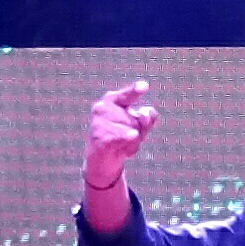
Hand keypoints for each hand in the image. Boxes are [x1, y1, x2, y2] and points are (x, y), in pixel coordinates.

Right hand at [82, 81, 157, 199]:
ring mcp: (98, 122)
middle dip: (139, 132)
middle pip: (136, 119)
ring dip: (133, 142)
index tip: (144, 86)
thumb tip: (145, 114)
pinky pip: (123, 139)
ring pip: (131, 131)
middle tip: (127, 137)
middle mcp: (102, 107)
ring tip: (122, 144)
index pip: (127, 95)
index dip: (135, 91)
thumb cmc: (122, 137)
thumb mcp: (139, 127)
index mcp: (112, 99)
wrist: (102, 159)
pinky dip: (127, 146)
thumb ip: (147, 119)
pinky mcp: (98, 137)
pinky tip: (123, 150)